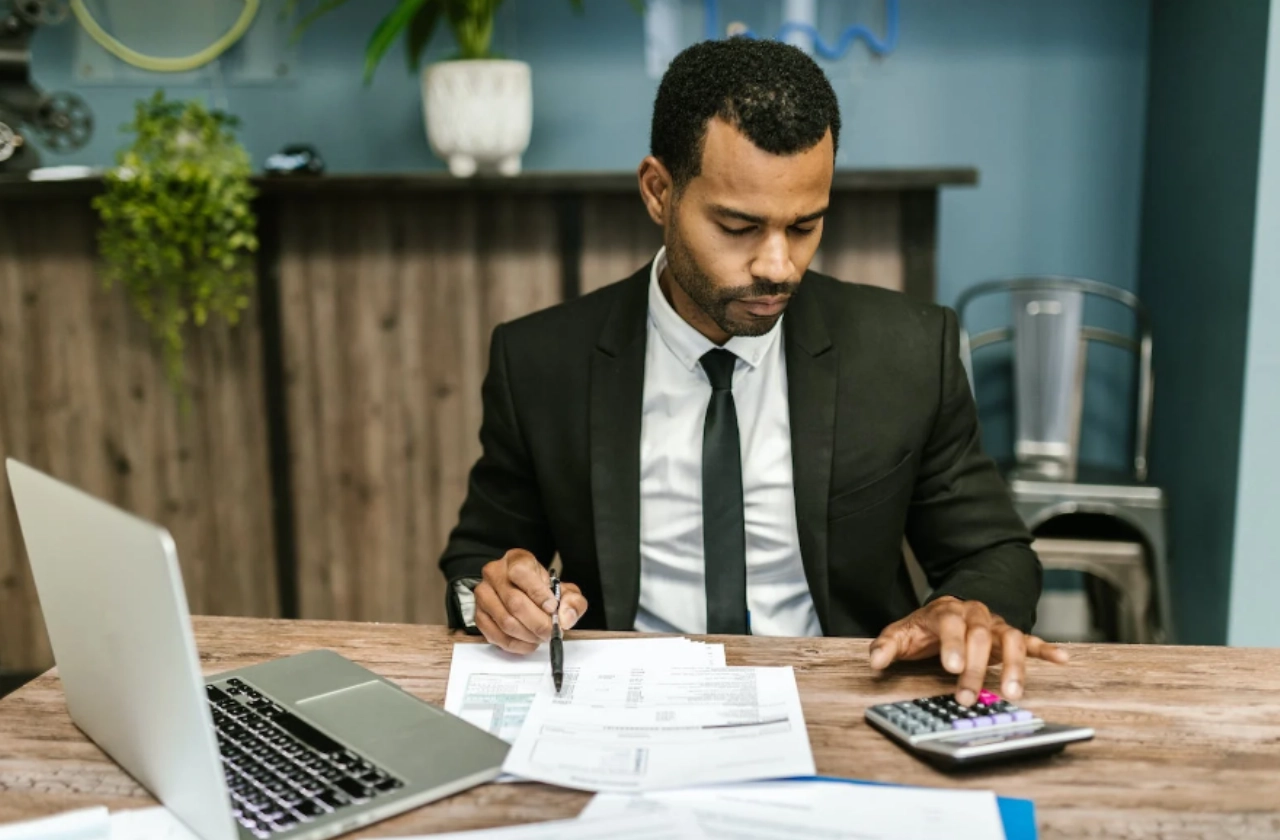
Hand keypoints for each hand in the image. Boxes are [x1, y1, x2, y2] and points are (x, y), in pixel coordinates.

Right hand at [473, 549, 587, 653]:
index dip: (538, 594)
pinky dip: (516, 644)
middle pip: (514, 603)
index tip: (552, 608)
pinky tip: (528, 642)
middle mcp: (494, 574)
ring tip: (541, 637)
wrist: (524, 593)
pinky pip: (495, 635)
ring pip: (505, 622)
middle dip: (538, 623)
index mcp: (516, 560)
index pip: (521, 574)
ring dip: (528, 635)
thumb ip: (572, 601)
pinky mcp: (479, 615)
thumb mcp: (564, 589)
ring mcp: (483, 595)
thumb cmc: (542, 590)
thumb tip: (566, 617)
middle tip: (551, 632)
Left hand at [868, 596, 1067, 704]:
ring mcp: (994, 625)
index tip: (951, 667)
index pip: (951, 624)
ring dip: (1012, 666)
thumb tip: (875, 661)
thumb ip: (887, 646)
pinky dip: (1046, 649)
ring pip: (1009, 639)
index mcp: (946, 611)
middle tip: (967, 696)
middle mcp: (974, 614)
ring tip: (1012, 692)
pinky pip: (1030, 641)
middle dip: (974, 668)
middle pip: (979, 637)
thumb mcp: (901, 634)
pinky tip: (1062, 659)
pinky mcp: (1010, 636)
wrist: (947, 611)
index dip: (952, 645)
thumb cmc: (924, 628)